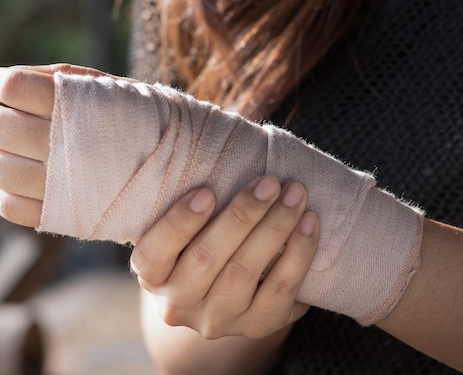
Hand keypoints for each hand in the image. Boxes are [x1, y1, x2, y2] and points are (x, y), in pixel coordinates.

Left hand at [0, 63, 122, 225]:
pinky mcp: (57, 216)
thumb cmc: (136, 119)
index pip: (12, 86)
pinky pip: (6, 205)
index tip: (7, 87)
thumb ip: (56, 78)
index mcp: (76, 106)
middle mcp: (65, 145)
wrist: (176, 168)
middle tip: (14, 122)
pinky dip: (0, 193)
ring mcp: (59, 185)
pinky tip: (15, 182)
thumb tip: (3, 81)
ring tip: (18, 153)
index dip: (1, 83)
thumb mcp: (106, 86)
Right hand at [131, 176, 319, 339]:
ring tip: (295, 194)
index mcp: (152, 276)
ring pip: (245, 274)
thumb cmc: (203, 236)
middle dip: (242, 216)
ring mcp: (218, 320)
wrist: (227, 286)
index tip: (207, 191)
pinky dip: (299, 254)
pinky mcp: (256, 326)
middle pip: (206, 259)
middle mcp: (178, 305)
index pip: (153, 254)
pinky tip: (310, 223)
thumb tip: (210, 135)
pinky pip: (281, 292)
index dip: (179, 223)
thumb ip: (191, 195)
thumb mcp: (185, 223)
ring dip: (275, 229)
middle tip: (270, 181)